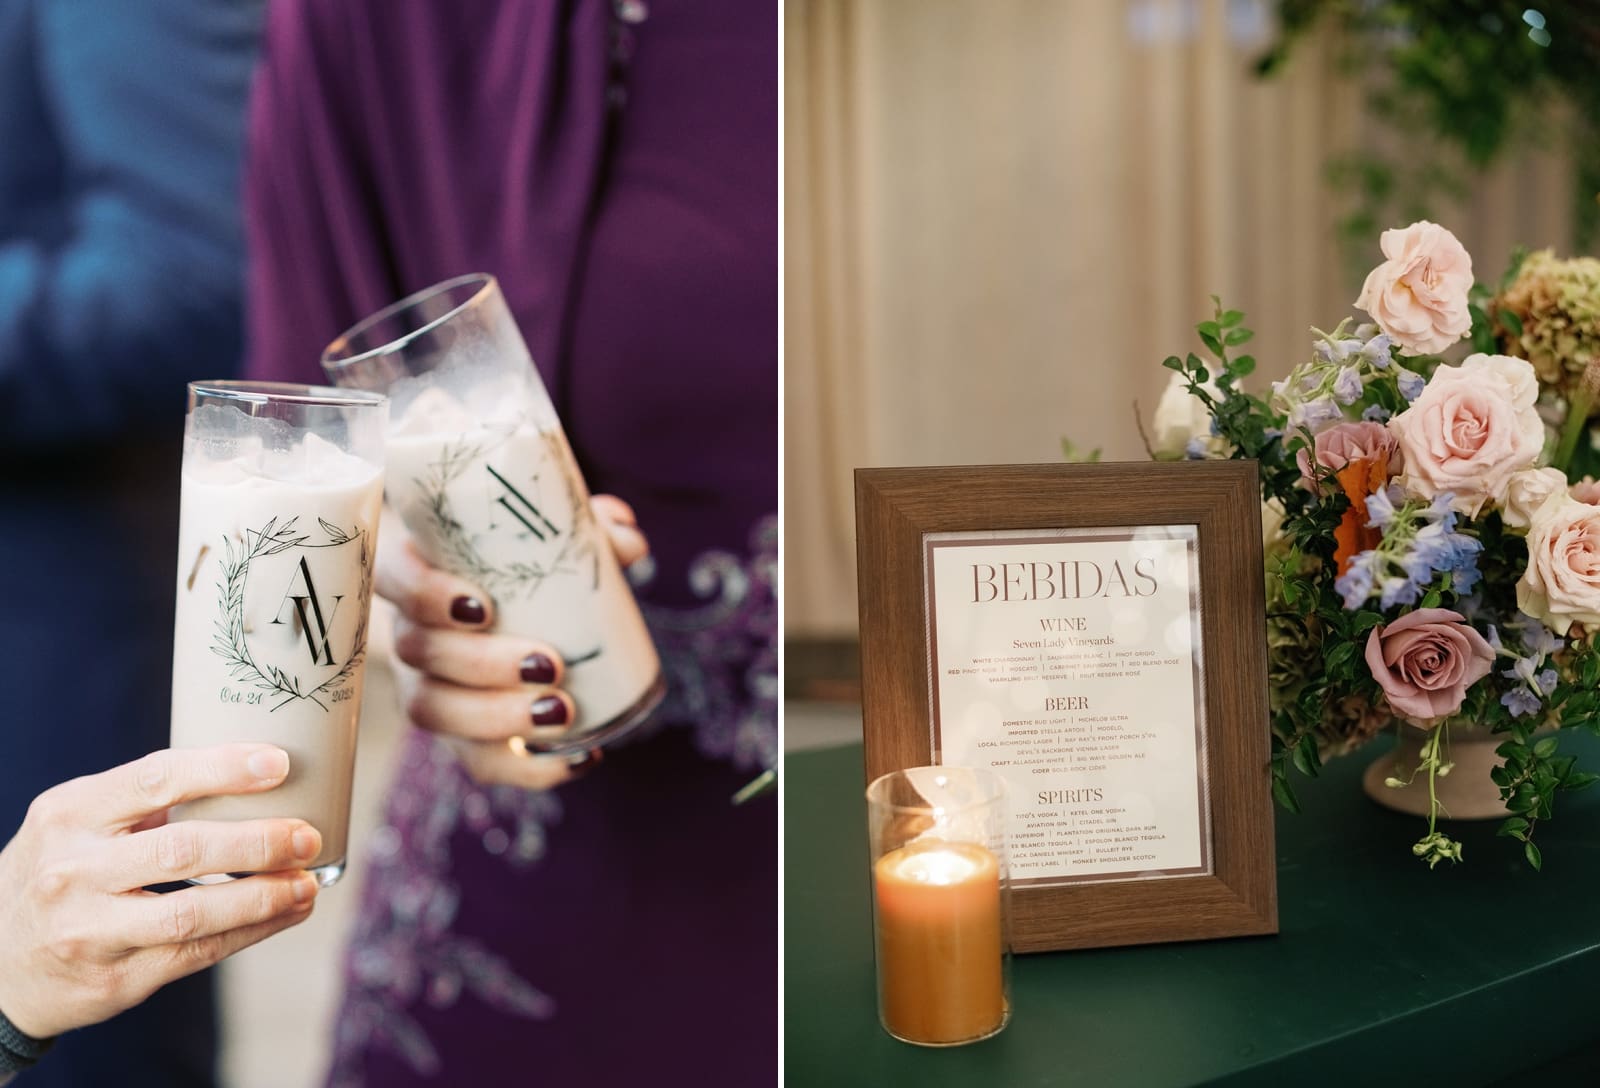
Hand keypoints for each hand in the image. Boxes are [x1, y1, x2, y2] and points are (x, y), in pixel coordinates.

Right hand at [0, 745, 322, 1039]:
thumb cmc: (59, 872)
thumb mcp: (76, 823)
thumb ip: (145, 800)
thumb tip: (254, 775)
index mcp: (70, 814)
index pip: (156, 778)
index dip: (223, 769)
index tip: (279, 764)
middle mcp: (74, 871)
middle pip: (185, 849)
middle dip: (258, 842)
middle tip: (307, 835)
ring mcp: (90, 931)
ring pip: (194, 912)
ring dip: (263, 896)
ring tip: (307, 883)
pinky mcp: (114, 979)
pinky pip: (197, 954)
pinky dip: (250, 932)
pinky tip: (285, 913)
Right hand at [377, 495, 647, 788]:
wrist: (491, 604)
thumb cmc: (510, 560)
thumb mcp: (538, 537)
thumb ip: (580, 528)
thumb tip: (627, 542)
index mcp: (414, 572)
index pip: (394, 580)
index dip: (426, 596)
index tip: (482, 608)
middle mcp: (409, 631)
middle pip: (420, 654)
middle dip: (482, 666)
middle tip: (547, 664)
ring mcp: (425, 686)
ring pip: (436, 712)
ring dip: (499, 719)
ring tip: (562, 711)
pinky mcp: (457, 733)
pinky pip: (477, 760)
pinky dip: (530, 767)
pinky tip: (580, 756)